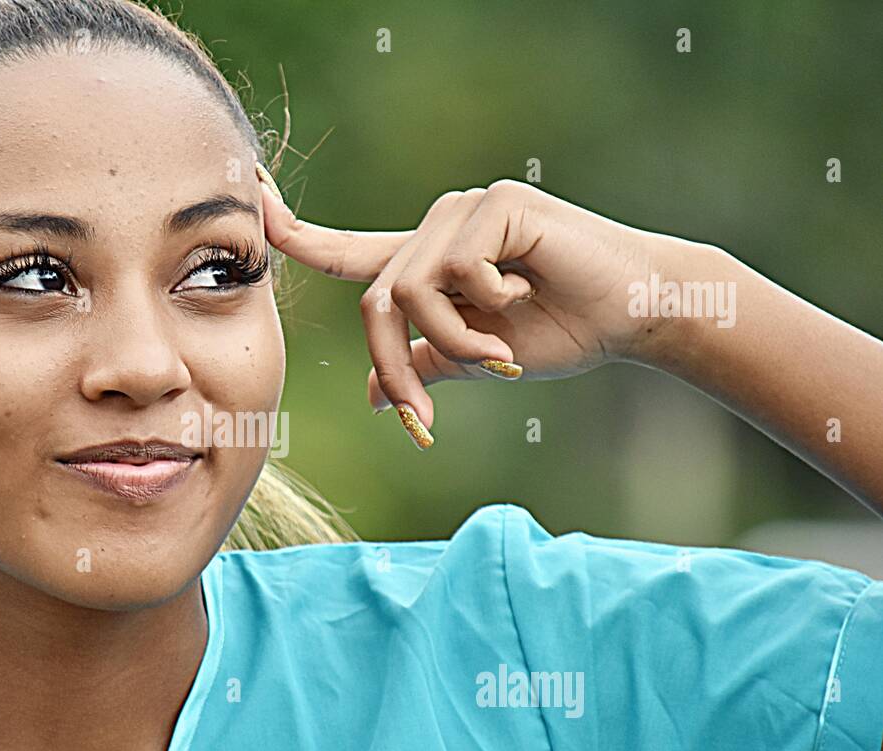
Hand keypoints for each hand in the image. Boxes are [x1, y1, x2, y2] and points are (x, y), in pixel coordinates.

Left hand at [259, 176, 681, 428]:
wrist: (633, 312)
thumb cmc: (561, 330)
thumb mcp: (477, 357)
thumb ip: (424, 365)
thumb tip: (373, 399)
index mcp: (425, 261)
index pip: (346, 252)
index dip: (294, 235)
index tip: (250, 200)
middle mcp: (435, 228)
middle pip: (374, 301)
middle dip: (393, 367)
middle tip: (422, 418)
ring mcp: (463, 211)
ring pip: (408, 290)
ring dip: (452, 341)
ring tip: (500, 355)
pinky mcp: (495, 205)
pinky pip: (453, 271)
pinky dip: (484, 306)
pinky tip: (525, 294)